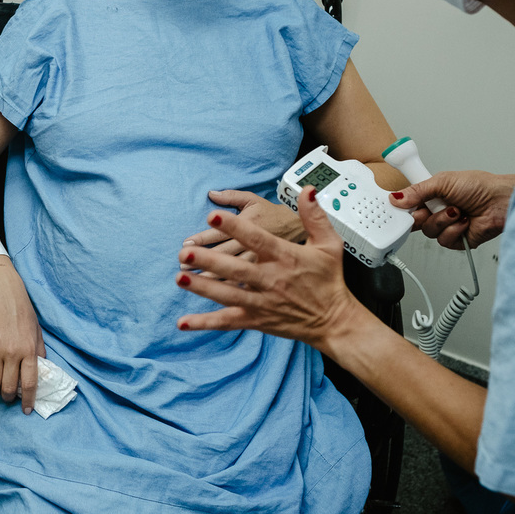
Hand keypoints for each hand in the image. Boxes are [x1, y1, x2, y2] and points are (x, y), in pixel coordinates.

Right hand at [0, 258, 44, 413]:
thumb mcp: (38, 331)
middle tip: (11, 399)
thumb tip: (40, 369)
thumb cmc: (22, 310)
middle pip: (9, 386)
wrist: (3, 294)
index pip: (30, 383)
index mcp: (29, 350)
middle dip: (10, 398)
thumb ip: (39, 352)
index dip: (28, 400)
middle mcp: (12, 353)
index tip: (27, 408)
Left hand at [174, 186, 365, 355]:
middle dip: (209, 261)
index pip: (256, 239)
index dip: (234, 227)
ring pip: (227, 295)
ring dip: (202, 288)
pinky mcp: (256, 320)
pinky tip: (182, 322)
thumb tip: (307, 190)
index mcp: (285, 257)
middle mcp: (271, 280)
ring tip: (179, 278)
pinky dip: (205, 323)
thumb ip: (314, 216)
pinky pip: (227, 322)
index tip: (213, 215)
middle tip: (185, 252)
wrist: (334, 320)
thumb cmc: (328, 279)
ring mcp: (262, 302)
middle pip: (236, 269)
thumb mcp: (329, 244)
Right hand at [388, 170, 514, 248]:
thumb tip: (396, 198)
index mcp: (431, 195)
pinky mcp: (458, 239)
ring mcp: (447, 225)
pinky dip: (454, 230)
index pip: (408, 205)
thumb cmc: (481, 186)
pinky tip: (465, 221)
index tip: (399, 207)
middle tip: (430, 208)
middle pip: (414, 221)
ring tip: (457, 210)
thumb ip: (417, 191)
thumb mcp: (443, 181)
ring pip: (429, 232)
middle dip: (422, 215)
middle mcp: (438, 211)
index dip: (403, 208)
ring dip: (443, 220)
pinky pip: (444, 241)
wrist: (502, 201)